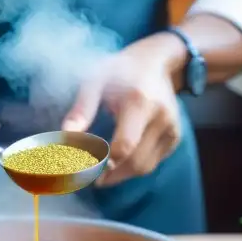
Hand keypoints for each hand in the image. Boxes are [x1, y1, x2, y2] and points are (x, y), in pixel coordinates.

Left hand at [62, 33, 185, 186]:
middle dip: (111, 175)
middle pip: (135, 162)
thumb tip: (66, 137)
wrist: (155, 62)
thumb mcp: (95, 80)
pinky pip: (153, 162)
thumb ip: (82, 109)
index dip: (104, 162)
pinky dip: (133, 168)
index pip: (124, 146)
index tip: (84, 169)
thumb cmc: (119, 70)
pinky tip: (119, 163)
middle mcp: (161, 118)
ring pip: (145, 167)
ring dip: (121, 175)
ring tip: (101, 174)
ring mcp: (172, 129)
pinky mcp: (175, 137)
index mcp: (140, 102)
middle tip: (89, 178)